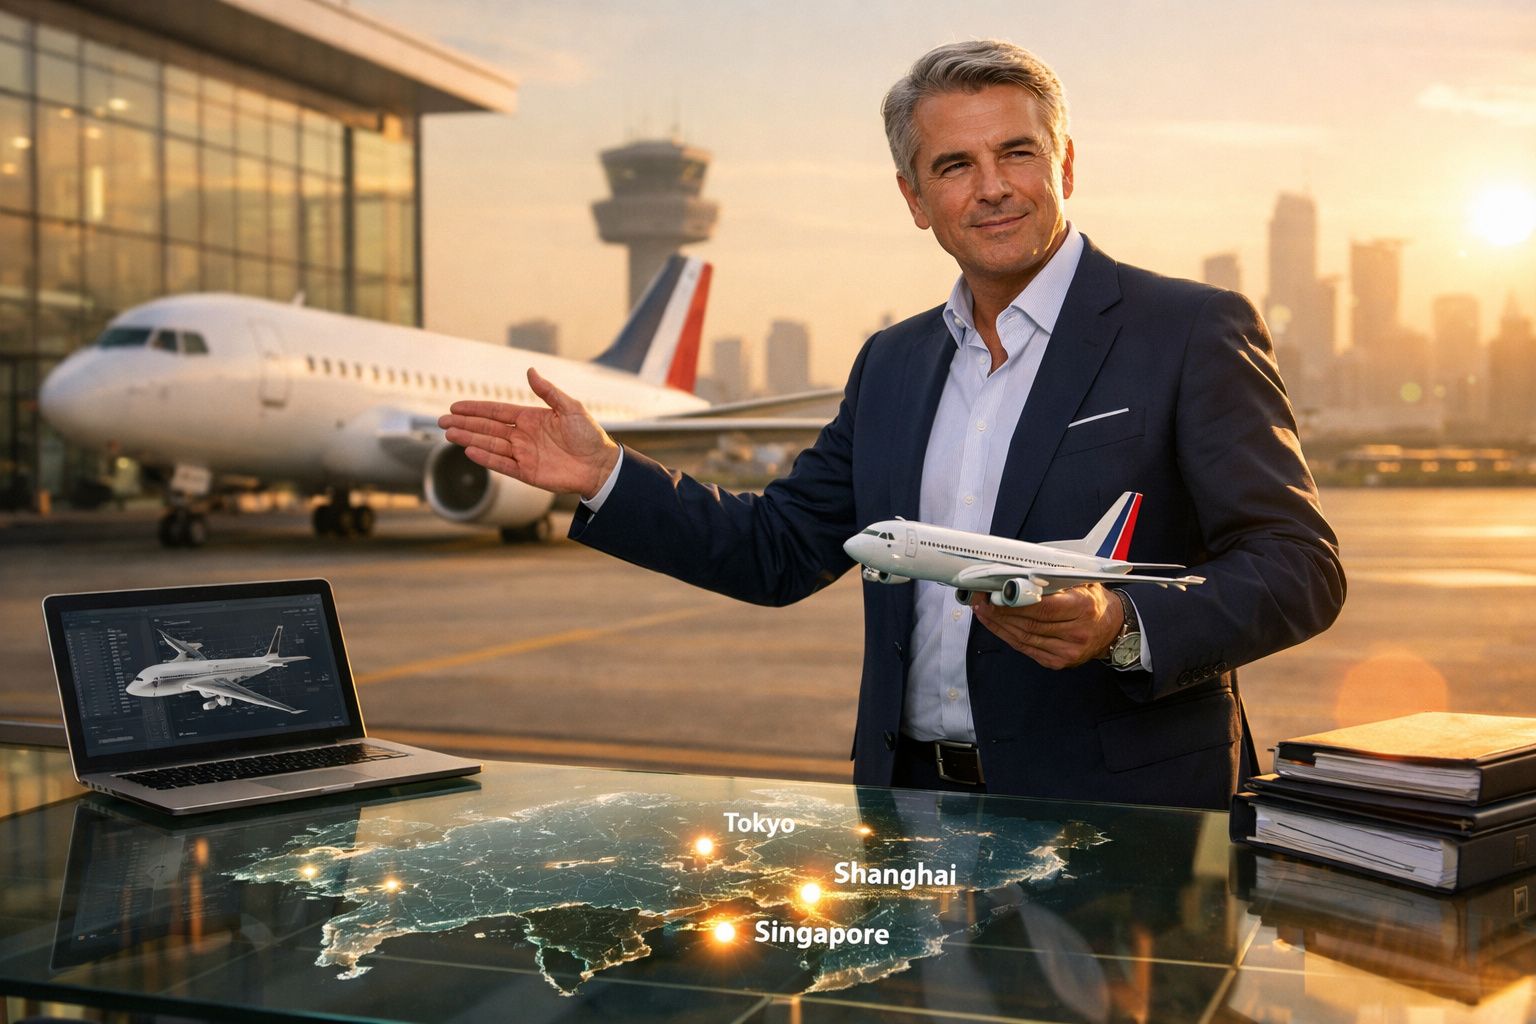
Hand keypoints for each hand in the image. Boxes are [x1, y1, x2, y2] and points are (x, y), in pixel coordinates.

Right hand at [437, 368, 619, 497]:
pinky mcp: (526, 472)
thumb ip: (548, 392)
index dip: (476, 409)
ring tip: (449, 434)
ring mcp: (523, 454)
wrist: (600, 464)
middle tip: (441, 421)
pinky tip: (469, 450)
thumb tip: (530, 371)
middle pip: (487, 428)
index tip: (455, 406)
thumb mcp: (570, 407)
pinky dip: (486, 458)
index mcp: (530, 418)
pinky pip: (502, 464)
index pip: (496, 412)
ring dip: (469, 439)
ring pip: (489, 445)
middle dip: (464, 424)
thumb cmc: (589, 435)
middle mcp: (523, 436)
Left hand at [970, 583, 1121, 669]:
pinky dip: (1007, 636)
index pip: (1043, 608)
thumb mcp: (1082, 581)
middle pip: (1030, 624)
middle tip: (981, 599)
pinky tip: (996, 625)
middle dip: (1000, 612)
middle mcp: (1077, 633)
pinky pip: (1026, 649)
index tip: (995, 594)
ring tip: (983, 610)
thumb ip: (1056, 578)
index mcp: (1084, 608)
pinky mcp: (1058, 662)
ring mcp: (1068, 651)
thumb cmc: (1093, 600)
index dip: (1015, 603)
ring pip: (1024, 638)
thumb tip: (1021, 573)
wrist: (1112, 627)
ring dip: (999, 624)